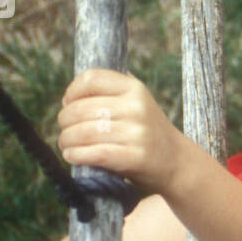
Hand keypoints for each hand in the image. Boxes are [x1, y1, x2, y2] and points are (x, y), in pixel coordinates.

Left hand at [57, 69, 185, 194]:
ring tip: (66, 145)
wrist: (176, 161)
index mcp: (135, 88)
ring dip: (67, 140)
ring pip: (84, 132)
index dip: (72, 91)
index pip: (91, 78)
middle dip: (64, 121)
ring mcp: (137, 133)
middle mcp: (137, 107)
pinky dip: (77, 155)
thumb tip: (69, 100)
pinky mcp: (136, 157)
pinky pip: (96, 153)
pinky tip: (72, 156)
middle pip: (82, 108)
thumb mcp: (136, 104)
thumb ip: (109, 95)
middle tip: (64, 130)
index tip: (68, 103)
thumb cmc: (146, 133)